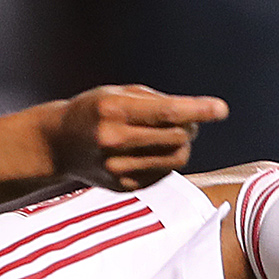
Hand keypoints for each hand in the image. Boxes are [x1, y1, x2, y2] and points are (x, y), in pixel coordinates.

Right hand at [50, 85, 228, 190]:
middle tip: (188, 120)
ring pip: (175, 159)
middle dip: (192, 127)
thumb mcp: (117, 93)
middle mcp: (114, 141)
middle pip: (176, 137)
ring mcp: (118, 167)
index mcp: (113, 110)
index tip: (221, 109)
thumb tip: (197, 114)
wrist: (57, 144)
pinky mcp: (123, 186)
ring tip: (173, 135)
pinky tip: (152, 151)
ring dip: (183, 145)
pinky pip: (164, 173)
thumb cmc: (93, 111)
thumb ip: (156, 101)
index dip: (198, 110)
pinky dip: (167, 160)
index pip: (166, 112)